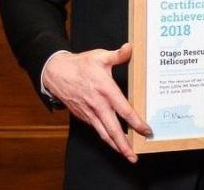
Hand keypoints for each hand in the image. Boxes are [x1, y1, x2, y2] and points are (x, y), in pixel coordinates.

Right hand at [42, 42, 151, 162]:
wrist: (57, 73)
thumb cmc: (81, 64)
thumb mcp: (100, 56)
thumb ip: (117, 55)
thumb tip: (131, 48)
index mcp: (105, 90)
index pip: (124, 110)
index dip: (136, 123)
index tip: (146, 130)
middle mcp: (98, 105)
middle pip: (113, 130)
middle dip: (124, 145)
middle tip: (134, 156)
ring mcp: (90, 112)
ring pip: (104, 134)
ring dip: (115, 146)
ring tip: (126, 155)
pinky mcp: (83, 116)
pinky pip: (96, 129)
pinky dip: (106, 137)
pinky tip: (113, 140)